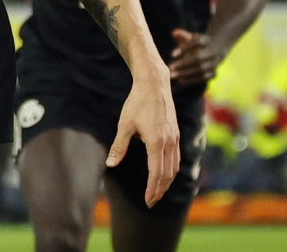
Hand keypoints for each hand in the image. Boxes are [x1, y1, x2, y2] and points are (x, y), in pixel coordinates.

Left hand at [108, 66, 179, 207]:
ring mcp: (175, 137)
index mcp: (156, 141)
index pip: (157, 173)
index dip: (152, 189)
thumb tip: (110, 164)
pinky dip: (172, 170)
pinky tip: (166, 174)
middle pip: (167, 174)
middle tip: (151, 202)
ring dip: (167, 182)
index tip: (148, 201)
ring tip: (158, 192)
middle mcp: (169, 141)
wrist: (154, 84)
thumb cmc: (137, 103)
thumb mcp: (125, 124)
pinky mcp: (176, 133)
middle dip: (160, 190)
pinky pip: (176, 157)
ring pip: (174, 167)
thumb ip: (119, 146)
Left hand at [169, 29, 223, 86]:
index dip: (185, 49)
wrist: (215, 52)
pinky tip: (180, 80)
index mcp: (206, 41)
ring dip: (186, 73)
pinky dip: (191, 79)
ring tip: (173, 75)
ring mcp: (214, 63)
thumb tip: (174, 33)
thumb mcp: (191, 37)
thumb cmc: (197, 44)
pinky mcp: (213, 73)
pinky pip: (203, 78)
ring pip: (200, 69)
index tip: (172, 55)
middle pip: (198, 58)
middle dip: (183, 63)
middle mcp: (212, 52)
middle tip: (170, 67)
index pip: (196, 43)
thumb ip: (182, 34)